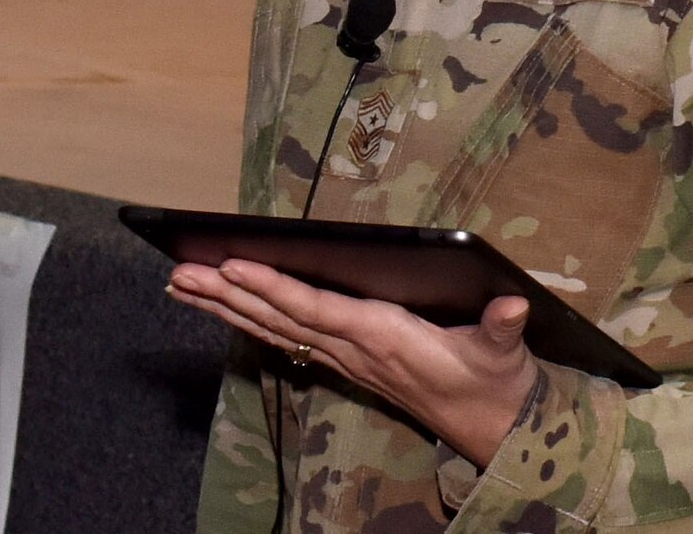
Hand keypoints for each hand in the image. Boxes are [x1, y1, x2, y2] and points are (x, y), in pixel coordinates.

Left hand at [167, 259, 539, 466]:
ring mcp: (346, 358)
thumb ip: (502, 328)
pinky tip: (225, 307)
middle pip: (278, 318)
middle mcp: (354, 349)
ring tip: (182, 285)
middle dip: (228, 295)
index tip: (233, 266)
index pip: (316, 308)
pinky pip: (286, 338)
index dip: (274, 288)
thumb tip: (511, 305)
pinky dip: (250, 320)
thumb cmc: (493, 381)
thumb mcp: (503, 353)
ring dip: (226, 307)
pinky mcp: (347, 361)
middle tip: (180, 273)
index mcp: (384, 337)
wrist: (493, 426)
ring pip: (273, 329)